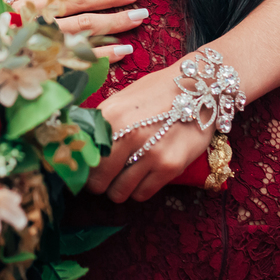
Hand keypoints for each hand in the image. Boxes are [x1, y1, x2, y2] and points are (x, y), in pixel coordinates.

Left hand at [86, 63, 213, 201]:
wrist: (199, 86)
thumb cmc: (156, 92)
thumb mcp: (121, 100)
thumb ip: (101, 124)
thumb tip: (81, 146)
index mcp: (110, 115)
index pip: (83, 156)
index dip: (82, 166)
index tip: (86, 169)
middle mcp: (127, 134)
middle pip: (97, 180)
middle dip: (98, 182)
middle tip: (104, 177)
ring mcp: (150, 152)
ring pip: (119, 192)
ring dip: (118, 188)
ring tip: (124, 177)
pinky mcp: (170, 165)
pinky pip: (142, 194)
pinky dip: (139, 190)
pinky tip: (142, 176)